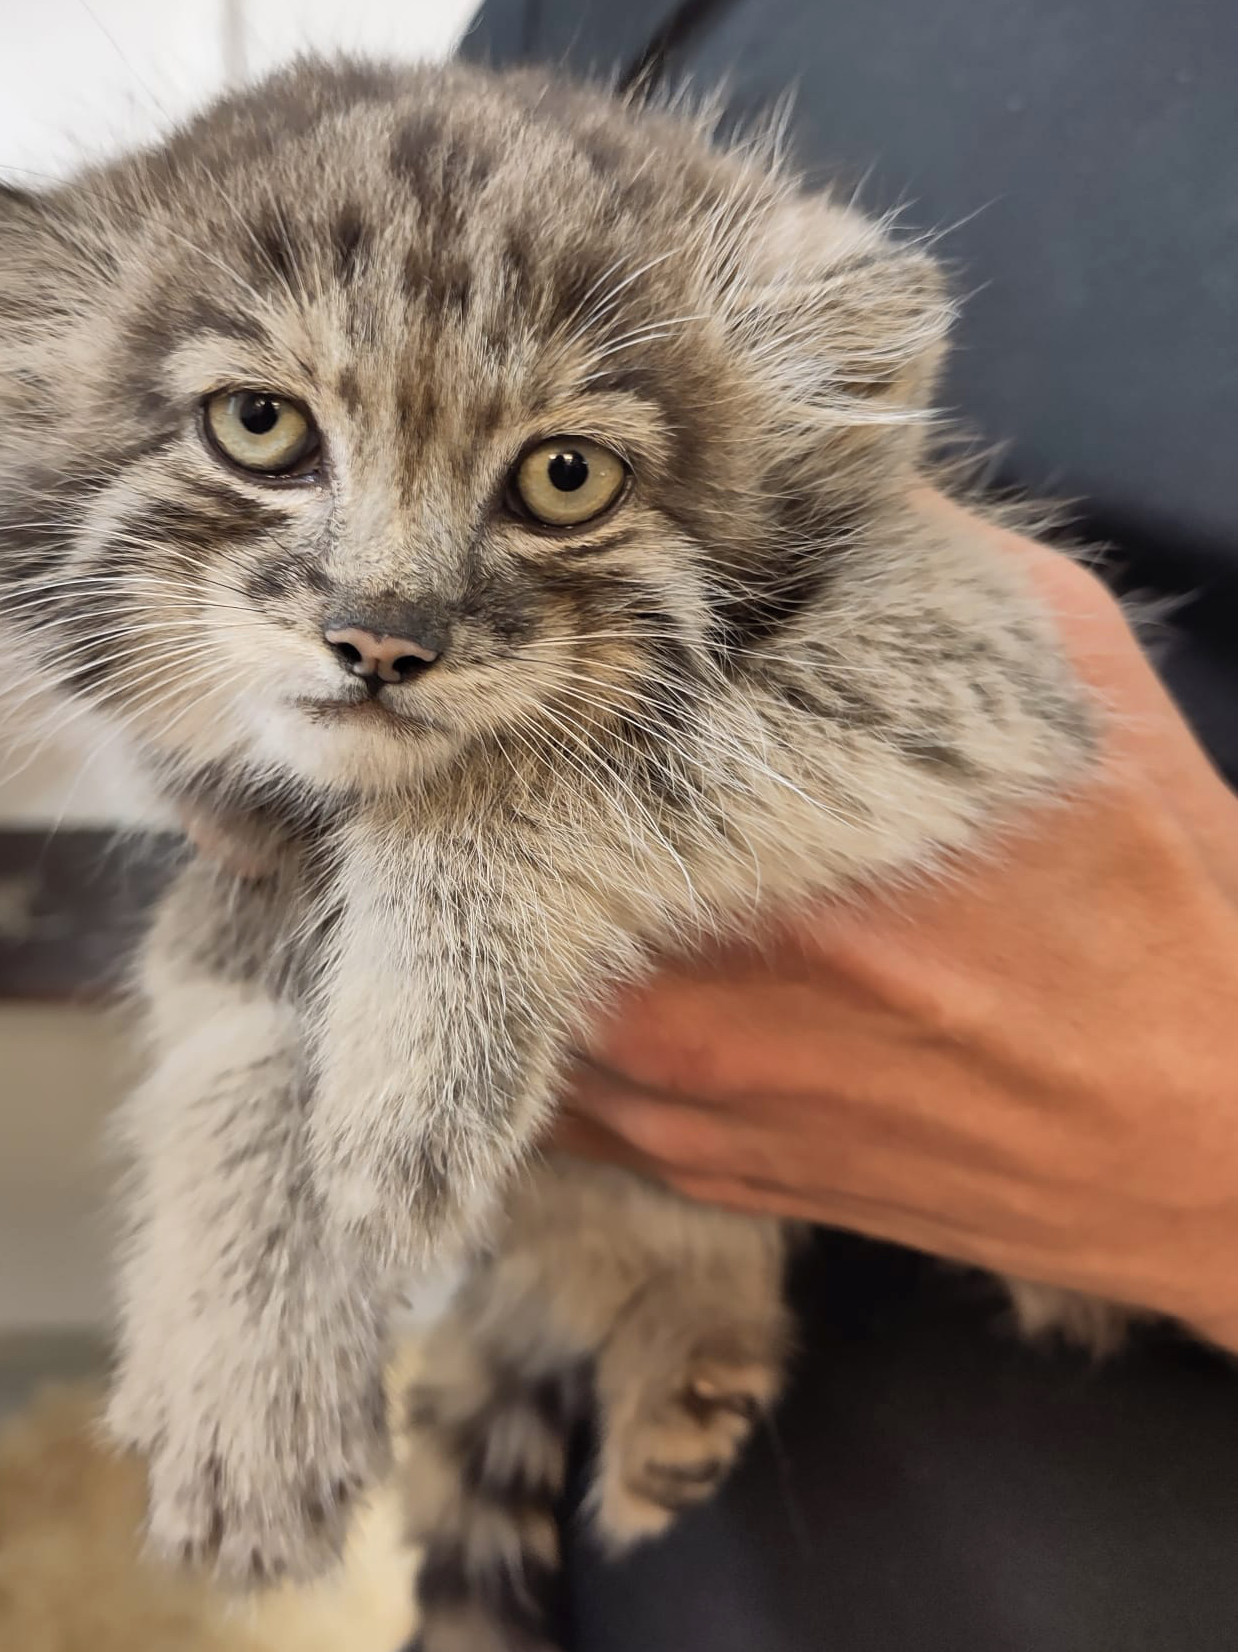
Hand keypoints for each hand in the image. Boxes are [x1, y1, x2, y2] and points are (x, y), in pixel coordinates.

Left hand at [561, 513, 1237, 1351]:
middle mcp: (704, 1005)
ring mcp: (688, 1105)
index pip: (556, 753)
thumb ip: (915, 561)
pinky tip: (572, 947)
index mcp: (781, 868)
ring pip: (502, 983)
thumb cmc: (1155, 903)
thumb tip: (795, 479)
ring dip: (499, 901)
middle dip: (490, 790)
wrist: (1214, 1138)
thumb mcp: (1067, 676)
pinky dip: (541, 1008)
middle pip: (503, 867)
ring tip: (513, 826)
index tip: (519, 642)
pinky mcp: (703, 1171)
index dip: (522, 685)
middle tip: (487, 725)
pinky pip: (555, 1089)